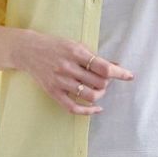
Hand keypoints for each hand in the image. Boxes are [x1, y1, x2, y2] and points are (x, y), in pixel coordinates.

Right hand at [16, 31, 134, 114]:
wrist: (27, 50)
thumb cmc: (54, 46)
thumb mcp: (75, 45)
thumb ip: (94, 57)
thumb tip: (116, 65)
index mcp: (75, 52)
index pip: (103, 67)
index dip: (119, 73)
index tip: (129, 76)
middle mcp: (68, 67)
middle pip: (99, 83)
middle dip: (107, 83)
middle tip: (104, 79)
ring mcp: (60, 81)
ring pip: (90, 96)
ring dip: (99, 95)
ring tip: (98, 90)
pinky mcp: (53, 92)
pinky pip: (74, 108)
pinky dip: (88, 111)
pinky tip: (96, 108)